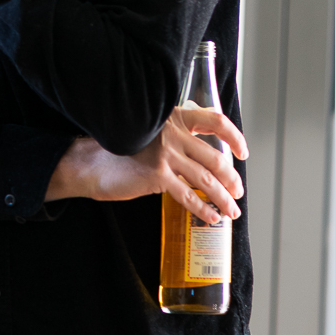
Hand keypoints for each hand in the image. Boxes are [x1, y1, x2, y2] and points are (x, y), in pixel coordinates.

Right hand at [46, 106, 248, 224]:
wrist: (92, 162)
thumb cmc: (121, 151)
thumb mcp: (150, 133)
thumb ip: (175, 134)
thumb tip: (205, 148)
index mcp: (173, 118)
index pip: (214, 121)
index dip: (234, 137)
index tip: (243, 152)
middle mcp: (171, 132)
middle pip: (215, 157)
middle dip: (231, 179)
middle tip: (237, 191)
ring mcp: (165, 153)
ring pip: (206, 179)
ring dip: (223, 197)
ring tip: (231, 210)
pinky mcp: (156, 175)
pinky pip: (188, 195)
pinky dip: (203, 208)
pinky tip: (211, 216)